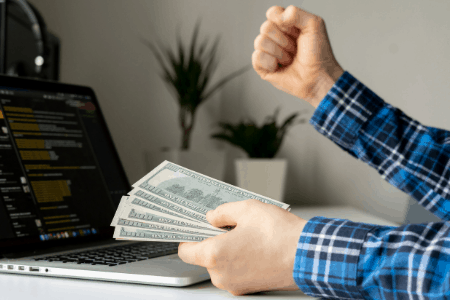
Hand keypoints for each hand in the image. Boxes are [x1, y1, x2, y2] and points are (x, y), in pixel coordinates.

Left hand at [178, 199, 307, 295]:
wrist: (308, 255)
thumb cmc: (279, 234)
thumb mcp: (246, 209)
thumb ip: (222, 212)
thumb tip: (212, 217)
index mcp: (214, 255)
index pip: (185, 250)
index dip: (189, 236)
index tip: (193, 228)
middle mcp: (221, 275)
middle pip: (204, 257)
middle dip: (213, 241)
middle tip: (226, 226)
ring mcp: (236, 284)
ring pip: (221, 265)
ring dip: (228, 251)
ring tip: (246, 234)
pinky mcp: (249, 288)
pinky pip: (236, 272)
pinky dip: (240, 260)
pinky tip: (254, 246)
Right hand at [252, 5, 343, 107]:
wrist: (318, 77)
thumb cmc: (318, 54)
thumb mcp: (314, 25)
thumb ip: (296, 12)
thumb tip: (276, 16)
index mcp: (286, 25)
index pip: (272, 13)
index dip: (283, 22)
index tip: (297, 31)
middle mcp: (275, 37)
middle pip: (265, 28)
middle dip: (283, 40)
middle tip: (295, 49)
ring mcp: (268, 52)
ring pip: (260, 42)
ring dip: (279, 53)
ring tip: (290, 59)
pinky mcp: (262, 67)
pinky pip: (256, 57)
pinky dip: (270, 62)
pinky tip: (280, 67)